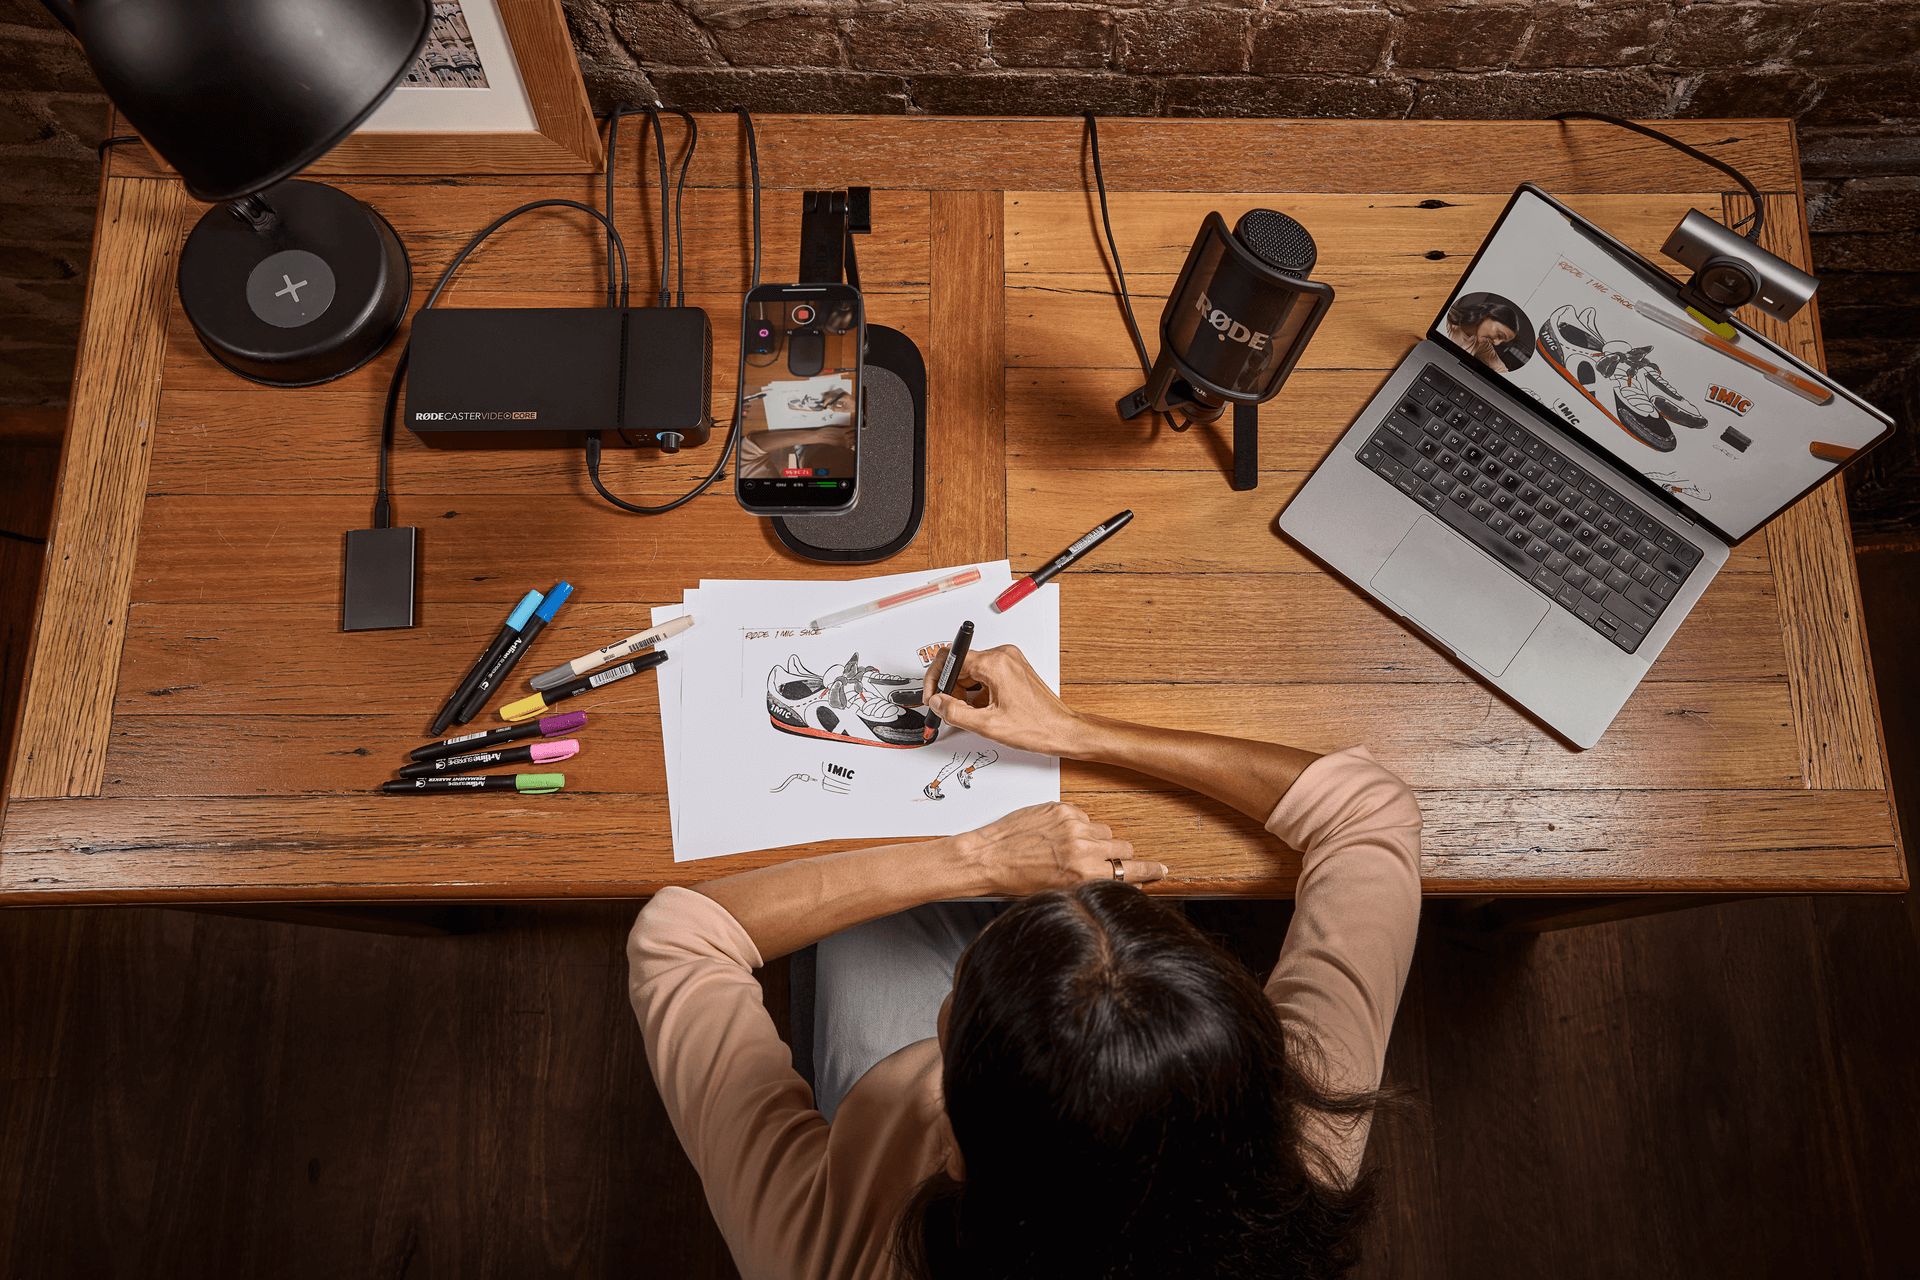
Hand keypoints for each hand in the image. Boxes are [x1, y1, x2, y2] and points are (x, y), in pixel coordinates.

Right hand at [920, 644, 1092, 758]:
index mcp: (996, 663)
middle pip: (961, 664)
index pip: (951, 658)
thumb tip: (937, 702)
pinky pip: (985, 675)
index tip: (932, 695)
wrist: (1062, 730)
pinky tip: (983, 710)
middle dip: (950, 687)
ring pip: (971, 671)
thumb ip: (955, 712)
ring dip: (964, 692)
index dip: (936, 678)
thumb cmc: (1036, 726)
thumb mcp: (988, 725)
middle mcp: (1003, 656)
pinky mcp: (1013, 669)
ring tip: (972, 713)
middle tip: (948, 709)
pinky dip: (977, 692)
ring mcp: (1010, 661)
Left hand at [952, 800, 1165, 894]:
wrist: (987, 858)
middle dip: (1117, 855)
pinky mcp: (1061, 808)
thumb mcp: (1061, 892)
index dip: (1150, 871)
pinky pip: (1084, 816)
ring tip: (1072, 848)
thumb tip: (1121, 879)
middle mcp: (1084, 850)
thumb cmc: (1018, 881)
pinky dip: (1077, 825)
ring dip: (1096, 839)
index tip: (1161, 869)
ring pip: (1105, 830)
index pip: (1132, 871)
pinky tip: (1057, 836)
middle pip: (1124, 848)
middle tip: (1100, 860)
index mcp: (1086, 876)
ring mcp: (1073, 826)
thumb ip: (1093, 883)